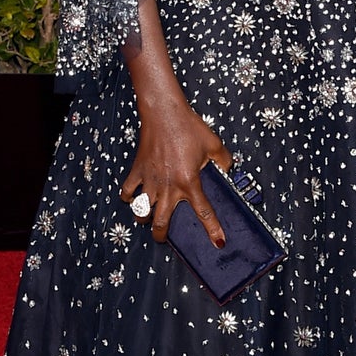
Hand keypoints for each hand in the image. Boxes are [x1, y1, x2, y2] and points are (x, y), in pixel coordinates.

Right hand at [120, 98, 232, 245]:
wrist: (164, 113)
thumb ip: (224, 159)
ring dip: (144, 218)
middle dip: (161, 235)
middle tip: (164, 236)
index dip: (213, 229)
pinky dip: (128, 197)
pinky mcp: (137, 171)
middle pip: (161, 223)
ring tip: (148, 217)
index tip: (218, 242)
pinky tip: (134, 196)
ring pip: (141, 212)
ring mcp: (150, 180)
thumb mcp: (213, 143)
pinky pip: (127, 192)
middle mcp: (168, 186)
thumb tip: (229, 168)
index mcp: (189, 182)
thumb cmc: (188, 126)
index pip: (203, 212)